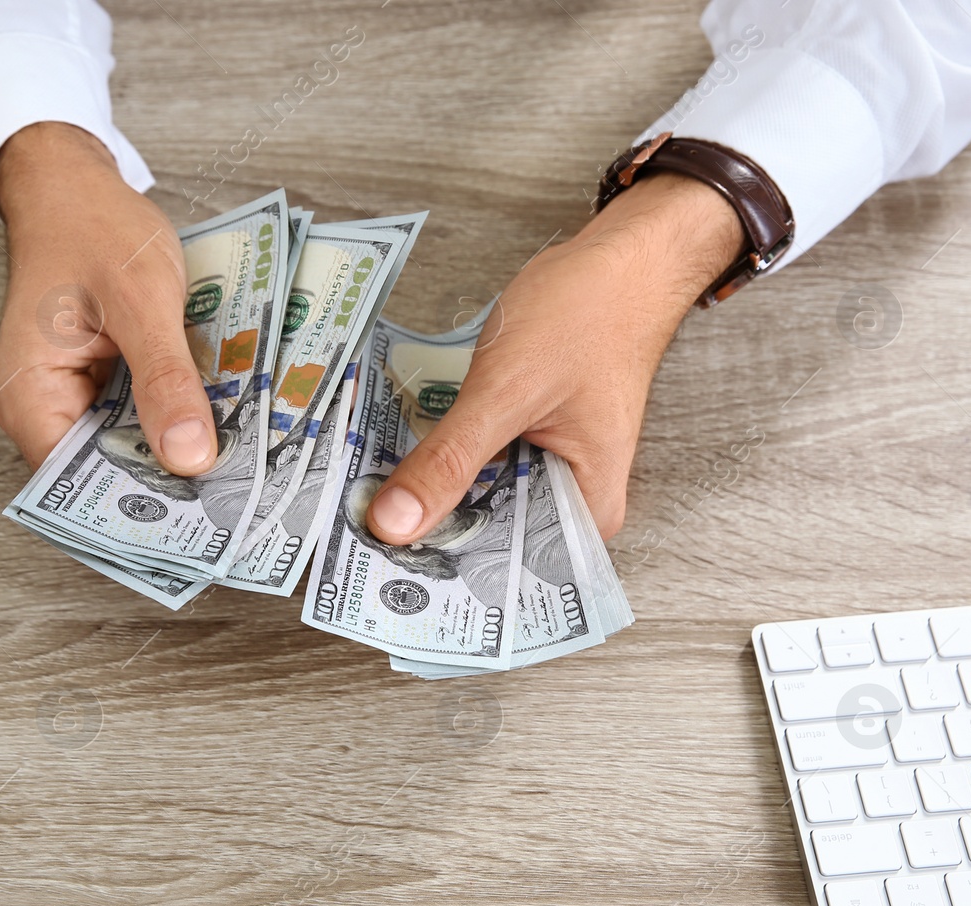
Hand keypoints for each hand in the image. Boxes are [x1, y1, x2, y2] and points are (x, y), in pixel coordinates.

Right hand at [0, 122, 216, 473]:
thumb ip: (164, 380)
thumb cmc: (91, 225)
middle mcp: (39, 407)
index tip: (203, 522)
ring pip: (125, 448)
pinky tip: (217, 423)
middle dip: (168, 482)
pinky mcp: (94, 383)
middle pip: (104, 473)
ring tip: (239, 467)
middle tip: (240, 498)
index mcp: (29, 396)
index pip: (78, 487)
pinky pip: (133, 418)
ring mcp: (66, 396)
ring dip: (175, 450)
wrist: (73, 181)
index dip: (141, 506)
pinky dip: (171, 418)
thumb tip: (190, 458)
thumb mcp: (141, 300)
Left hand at [365, 171, 744, 542]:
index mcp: (586, 512)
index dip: (440, 581)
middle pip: (485, 544)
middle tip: (352, 542)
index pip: (506, 575)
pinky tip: (393, 465)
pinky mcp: (523, 445)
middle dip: (424, 539)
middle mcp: (568, 503)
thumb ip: (451, 460)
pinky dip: (441, 464)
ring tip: (360, 507)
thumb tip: (393, 523)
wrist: (618, 259)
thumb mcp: (506, 392)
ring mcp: (546, 473)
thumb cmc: (589, 316)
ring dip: (427, 500)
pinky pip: (476, 470)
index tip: (379, 580)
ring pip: (474, 506)